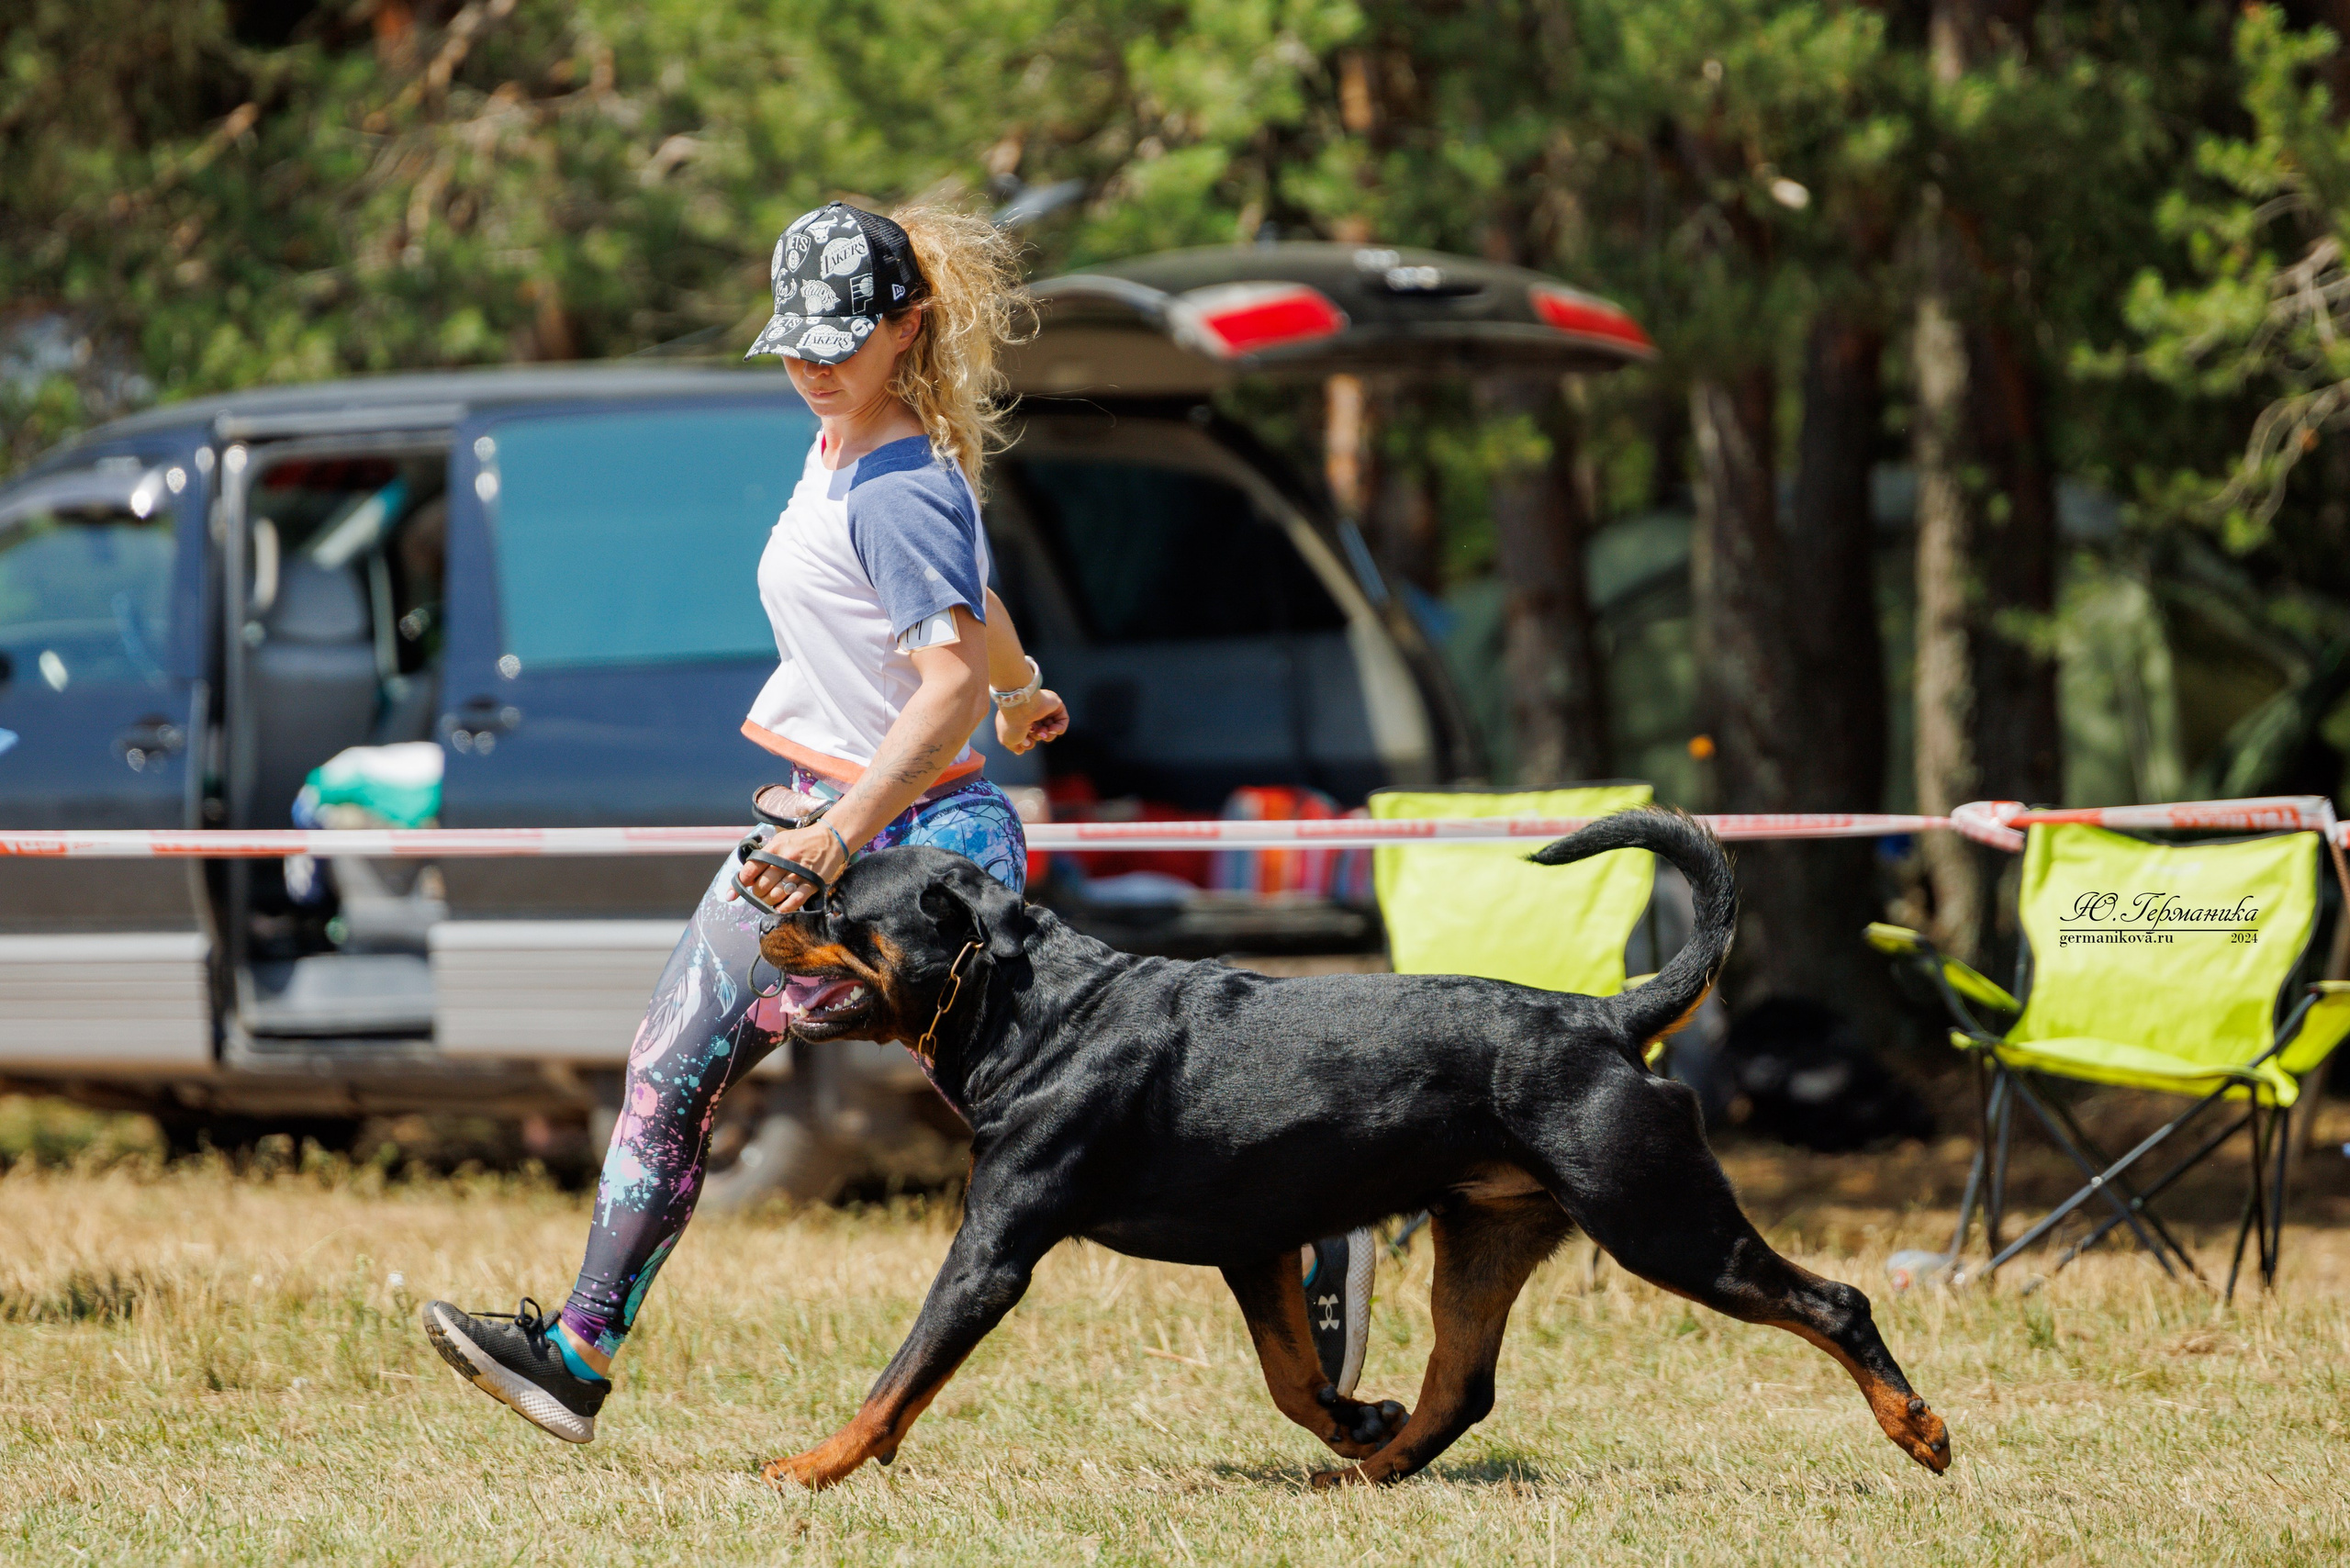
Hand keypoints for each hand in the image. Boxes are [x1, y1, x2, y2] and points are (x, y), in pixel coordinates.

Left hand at [728, 821, 851, 913]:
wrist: (831, 838)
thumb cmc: (803, 841)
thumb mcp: (781, 841)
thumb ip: (764, 857)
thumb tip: (746, 877)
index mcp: (775, 849)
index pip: (750, 869)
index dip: (739, 883)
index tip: (733, 894)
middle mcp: (785, 860)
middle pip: (761, 886)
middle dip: (756, 894)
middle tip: (760, 893)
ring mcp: (799, 872)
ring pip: (775, 895)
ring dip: (768, 902)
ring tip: (769, 900)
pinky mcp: (811, 882)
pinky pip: (794, 901)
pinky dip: (783, 908)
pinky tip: (780, 907)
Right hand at [995, 688, 1067, 753]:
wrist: (1020, 706)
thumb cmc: (1013, 723)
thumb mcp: (1008, 740)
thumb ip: (1014, 746)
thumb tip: (1020, 751)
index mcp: (1018, 716)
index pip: (1026, 733)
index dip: (1027, 742)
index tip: (1024, 744)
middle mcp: (1031, 711)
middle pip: (1039, 732)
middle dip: (1037, 737)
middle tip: (1032, 736)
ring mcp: (1043, 707)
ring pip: (1051, 728)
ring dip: (1048, 735)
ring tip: (1042, 732)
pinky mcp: (1055, 704)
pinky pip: (1062, 721)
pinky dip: (1059, 729)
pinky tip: (1052, 729)